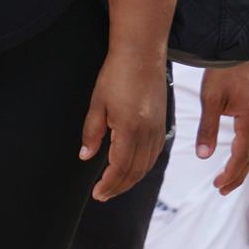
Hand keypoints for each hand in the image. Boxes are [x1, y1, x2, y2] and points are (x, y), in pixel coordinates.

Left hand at [79, 48, 166, 201]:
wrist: (141, 53)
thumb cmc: (117, 73)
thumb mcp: (97, 103)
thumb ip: (92, 132)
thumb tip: (86, 156)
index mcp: (129, 129)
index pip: (119, 168)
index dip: (108, 184)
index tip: (97, 193)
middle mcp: (147, 133)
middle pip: (135, 171)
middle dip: (118, 187)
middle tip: (103, 195)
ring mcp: (158, 128)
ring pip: (147, 165)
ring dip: (131, 179)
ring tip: (116, 186)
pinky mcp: (162, 122)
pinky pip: (155, 153)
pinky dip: (144, 166)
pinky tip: (134, 168)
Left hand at [196, 62, 248, 194]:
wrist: (239, 44)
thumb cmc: (224, 69)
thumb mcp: (211, 99)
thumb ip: (208, 128)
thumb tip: (204, 155)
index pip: (242, 155)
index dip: (231, 173)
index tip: (218, 186)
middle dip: (238, 174)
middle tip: (223, 189)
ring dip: (243, 164)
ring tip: (230, 177)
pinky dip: (247, 149)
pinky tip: (239, 150)